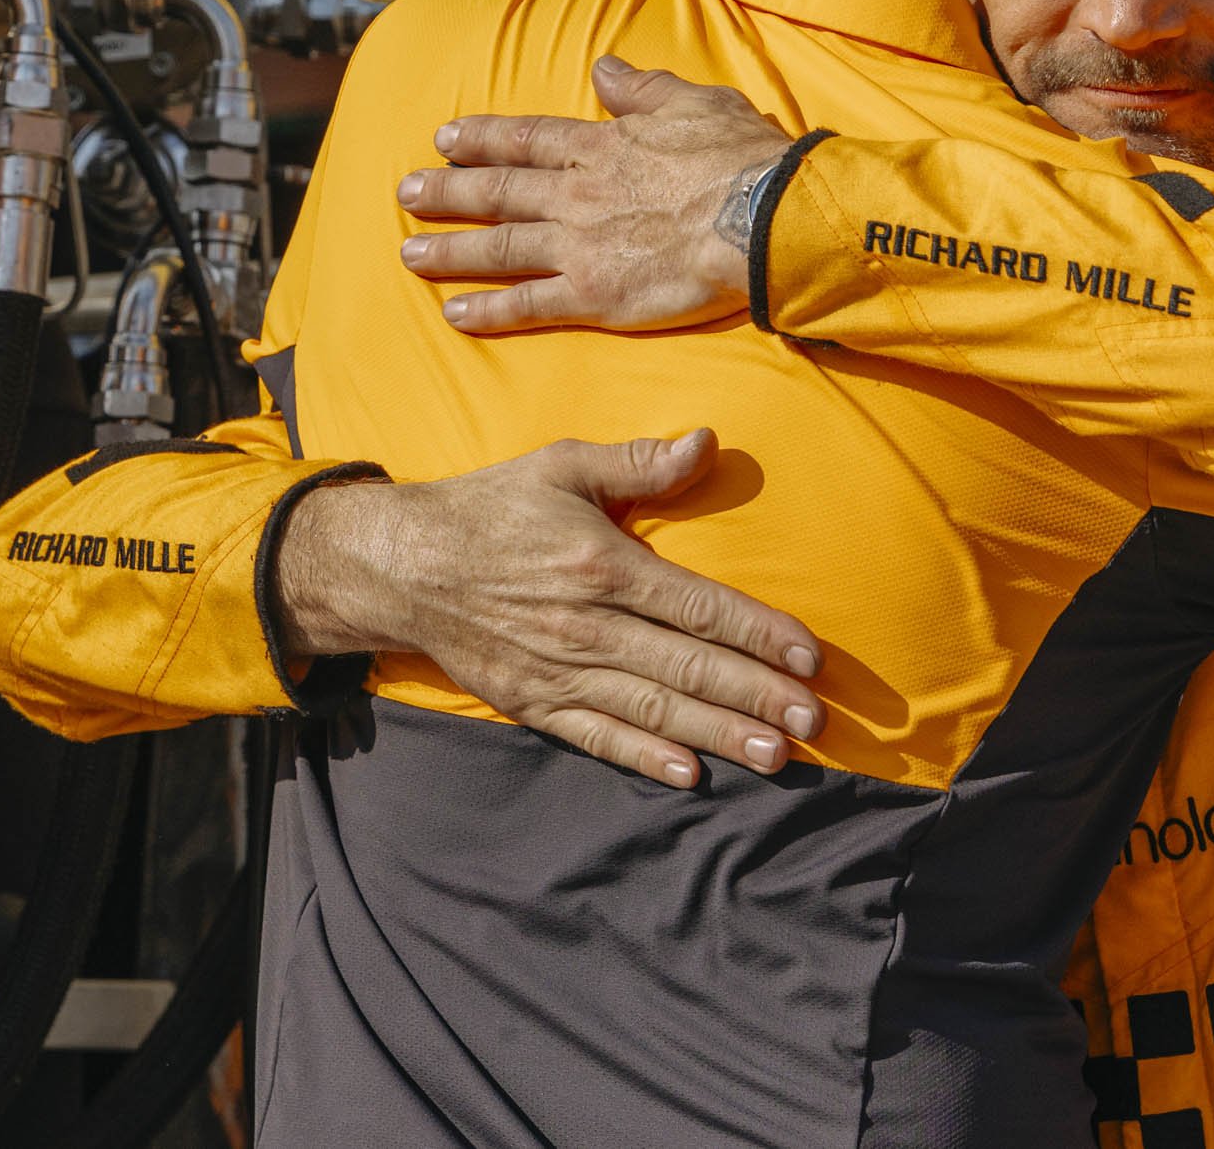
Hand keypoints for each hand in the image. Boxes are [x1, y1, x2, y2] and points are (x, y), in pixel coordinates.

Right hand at [274, 429, 824, 787]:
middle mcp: (584, 624)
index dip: (759, 634)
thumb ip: (639, 462)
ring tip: (775, 754)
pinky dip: (644, 757)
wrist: (399, 565)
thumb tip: (707, 440)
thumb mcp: (562, 464)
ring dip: (718, 733)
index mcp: (601, 564)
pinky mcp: (531, 701)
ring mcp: (557, 670)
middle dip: (755, 695)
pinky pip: (596, 736)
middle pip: (686, 667)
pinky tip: (690, 773)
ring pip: (652, 709)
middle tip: (813, 720)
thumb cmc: (491, 507)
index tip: (810, 656)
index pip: (698, 607)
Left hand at [395, 55, 793, 333]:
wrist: (762, 216)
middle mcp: (578, 194)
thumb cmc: (741, 158)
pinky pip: (529, 303)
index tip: (444, 139)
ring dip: (450, 250)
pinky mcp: (594, 294)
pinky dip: (489, 310)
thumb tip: (605, 67)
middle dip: (447, 191)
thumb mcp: (694, 102)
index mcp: (602, 147)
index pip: (526, 139)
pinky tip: (455, 314)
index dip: (481, 139)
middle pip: (498, 191)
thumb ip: (642, 89)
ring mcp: (580, 245)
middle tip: (406, 193)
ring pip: (499, 246)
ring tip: (410, 253)